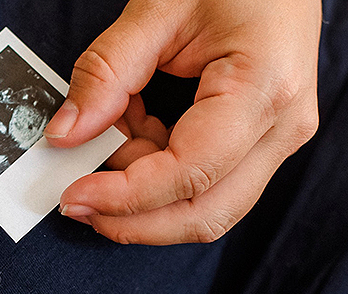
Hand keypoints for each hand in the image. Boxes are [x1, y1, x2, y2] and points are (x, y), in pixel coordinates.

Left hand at [46, 0, 320, 243]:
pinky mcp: (258, 141)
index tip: (74, 195)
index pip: (188, 175)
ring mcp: (274, 138)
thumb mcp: (158, 8)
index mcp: (263, 89)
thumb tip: (66, 134)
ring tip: (107, 140)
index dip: (125, 197)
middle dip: (133, 219)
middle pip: (204, 214)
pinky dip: (155, 172)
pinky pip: (202, 182)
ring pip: (203, 206)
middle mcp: (281, 127)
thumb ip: (106, 73)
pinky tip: (133, 133)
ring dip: (142, 193)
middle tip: (78, 202)